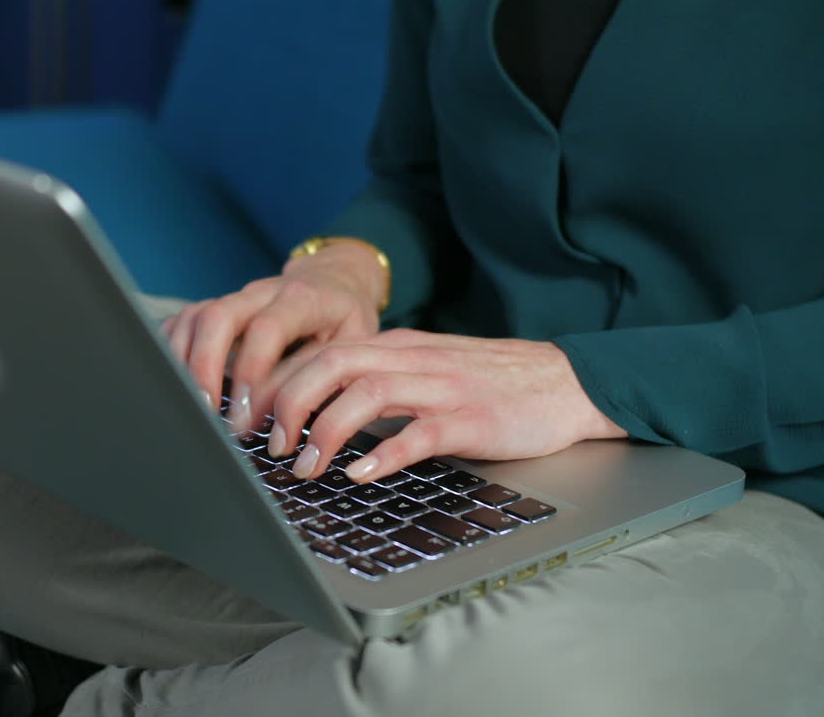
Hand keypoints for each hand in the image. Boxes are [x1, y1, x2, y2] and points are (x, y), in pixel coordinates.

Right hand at [161, 242, 386, 423]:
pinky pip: (184, 322)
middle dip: (205, 366)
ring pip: (196, 317)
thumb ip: (316, 376)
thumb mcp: (349, 346)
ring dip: (185, 363)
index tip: (246, 413)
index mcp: (303, 298)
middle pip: (218, 315)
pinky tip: (177, 382)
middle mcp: (263, 292)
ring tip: (191, 404)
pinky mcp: (218, 307)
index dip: (252, 370)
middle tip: (208, 410)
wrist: (335, 281)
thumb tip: (283, 420)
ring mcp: (236, 297)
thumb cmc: (344, 322)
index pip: (268, 328)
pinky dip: (174, 351)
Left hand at [258, 329, 627, 481]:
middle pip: (331, 364)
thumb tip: (319, 413)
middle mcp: (413, 359)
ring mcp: (442, 387)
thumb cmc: (491, 383)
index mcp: (397, 347)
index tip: (255, 421)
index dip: (280, 384)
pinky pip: (418, 433)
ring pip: (366, 391)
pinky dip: (383, 454)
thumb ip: (378, 383)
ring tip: (305, 467)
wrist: (567, 383)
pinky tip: (361, 475)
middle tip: (271, 446)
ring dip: (325, 431)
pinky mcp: (471, 419)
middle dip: (289, 404)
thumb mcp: (426, 371)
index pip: (321, 352)